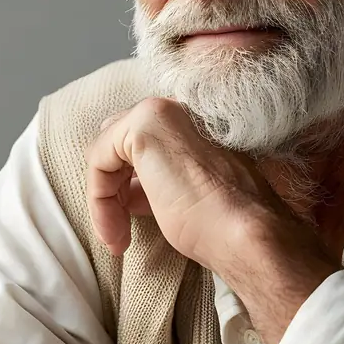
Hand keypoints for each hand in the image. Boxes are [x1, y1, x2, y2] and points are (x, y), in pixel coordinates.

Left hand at [85, 96, 292, 267]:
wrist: (245, 232)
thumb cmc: (224, 224)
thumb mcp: (185, 195)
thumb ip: (158, 179)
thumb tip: (128, 190)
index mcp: (195, 120)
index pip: (141, 143)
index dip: (131, 185)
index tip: (134, 225)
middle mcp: (178, 105)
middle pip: (119, 142)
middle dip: (113, 188)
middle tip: (120, 232)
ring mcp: (162, 110)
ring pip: (106, 151)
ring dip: (104, 199)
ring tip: (117, 237)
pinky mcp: (144, 125)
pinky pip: (98, 160)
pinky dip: (98, 200)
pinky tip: (114, 231)